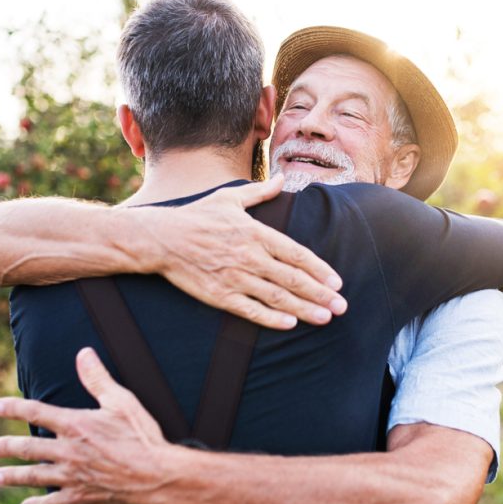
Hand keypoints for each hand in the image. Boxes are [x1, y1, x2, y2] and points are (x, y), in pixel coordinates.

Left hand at [0, 348, 174, 503]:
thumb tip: (83, 353)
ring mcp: (72, 475)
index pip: (36, 412)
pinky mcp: (81, 496)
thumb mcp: (122, 401)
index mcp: (75, 425)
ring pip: (34, 476)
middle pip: (28, 448)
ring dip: (13, 476)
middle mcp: (68, 450)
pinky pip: (53, 502)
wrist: (155, 475)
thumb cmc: (141, 436)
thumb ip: (98, 378)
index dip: (12, 408)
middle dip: (5, 447)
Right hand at [137, 174, 346, 329]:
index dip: (319, 269)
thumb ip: (260, 192)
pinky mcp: (219, 294)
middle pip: (292, 278)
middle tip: (342, 306)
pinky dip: (271, 318)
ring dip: (304, 308)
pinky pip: (250, 309)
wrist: (161, 239)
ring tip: (325, 318)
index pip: (296, 254)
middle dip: (320, 293)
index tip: (337, 281)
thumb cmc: (197, 216)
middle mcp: (249, 256)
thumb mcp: (230, 198)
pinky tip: (290, 325)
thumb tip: (282, 179)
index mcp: (255, 232)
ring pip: (276, 296)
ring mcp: (235, 277)